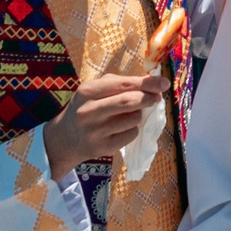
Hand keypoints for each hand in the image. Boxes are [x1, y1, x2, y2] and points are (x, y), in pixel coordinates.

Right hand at [43, 72, 163, 168]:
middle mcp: (89, 111)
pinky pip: (130, 135)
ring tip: (133, 113)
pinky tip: (124, 127)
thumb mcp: (95, 89)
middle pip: (129, 102)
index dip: (147, 83)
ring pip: (133, 119)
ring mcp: (95, 132)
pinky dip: (134, 129)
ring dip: (140, 115)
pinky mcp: (102, 148)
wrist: (66, 137)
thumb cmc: (87, 106)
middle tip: (157, 98)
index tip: (164, 83)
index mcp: (88, 91)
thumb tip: (152, 84)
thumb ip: (119, 83)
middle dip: (148, 98)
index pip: (123, 84)